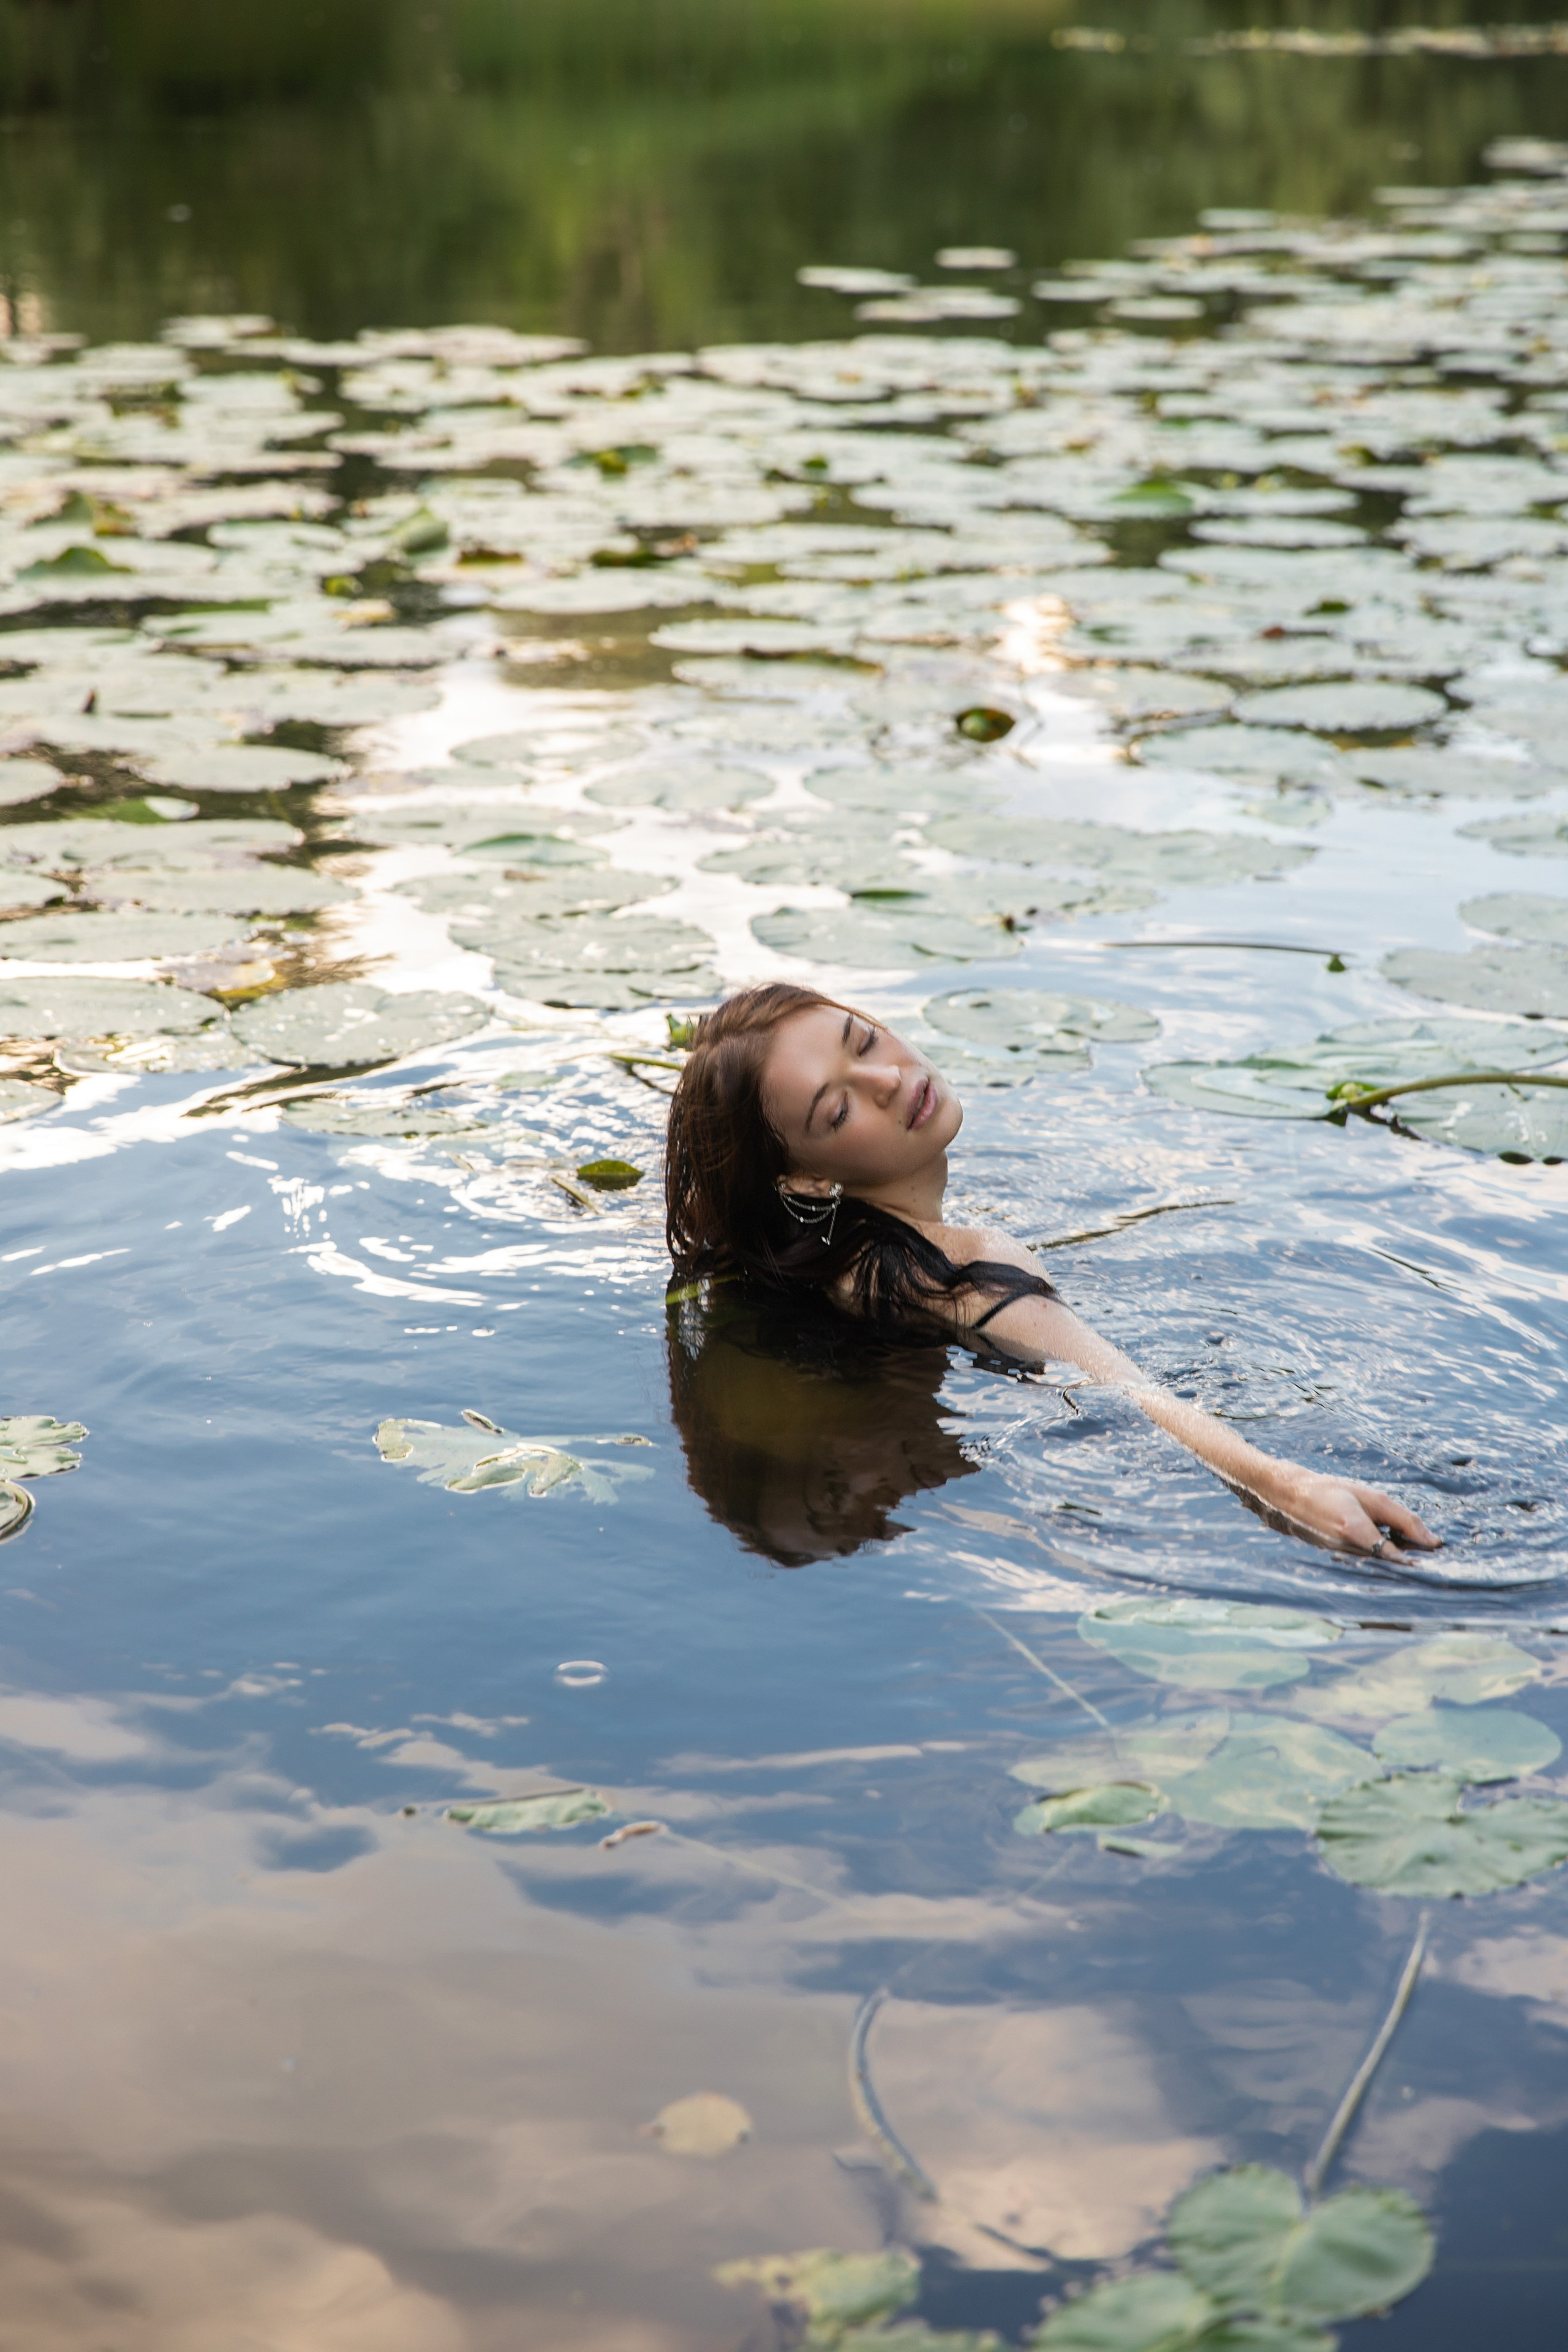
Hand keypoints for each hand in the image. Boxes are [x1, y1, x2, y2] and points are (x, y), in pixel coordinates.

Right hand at [1263, 1468, 1440, 1560]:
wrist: (1290, 1495)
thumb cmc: (1333, 1491)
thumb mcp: (1372, 1498)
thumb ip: (1404, 1519)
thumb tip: (1433, 1541)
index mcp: (1355, 1530)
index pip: (1395, 1556)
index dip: (1417, 1560)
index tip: (1437, 1560)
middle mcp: (1346, 1549)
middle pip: (1389, 1563)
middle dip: (1409, 1559)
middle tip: (1431, 1555)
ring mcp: (1340, 1557)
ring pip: (1378, 1564)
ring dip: (1395, 1556)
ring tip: (1409, 1547)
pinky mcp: (1337, 1559)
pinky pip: (1366, 1560)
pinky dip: (1378, 1554)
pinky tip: (1382, 1542)